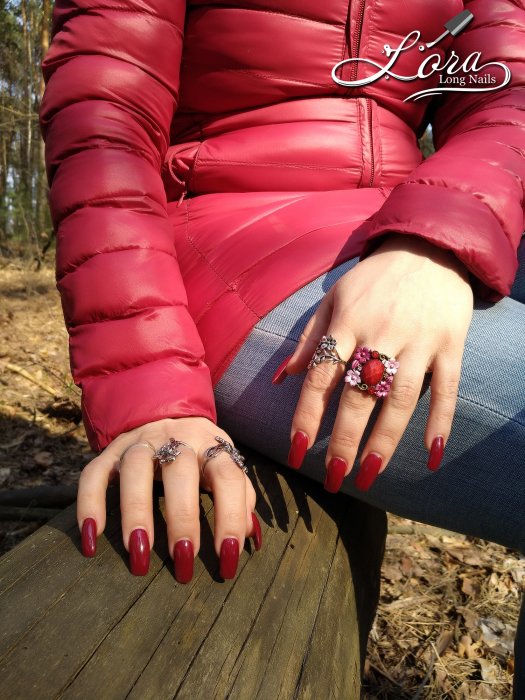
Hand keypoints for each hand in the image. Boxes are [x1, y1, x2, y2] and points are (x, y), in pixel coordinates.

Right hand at [77, 416, 260, 580]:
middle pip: (180, 471)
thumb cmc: (201, 453)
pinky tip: (92, 540)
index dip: (232, 515)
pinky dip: (90, 505)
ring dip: (137, 512)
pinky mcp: (108, 452)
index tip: (228, 556)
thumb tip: (251, 537)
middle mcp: (175, 438)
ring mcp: (139, 443)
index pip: (227, 476)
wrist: (163, 410)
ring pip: (135, 470)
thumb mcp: (224, 464)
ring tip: (138, 555)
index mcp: (211, 444)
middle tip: (183, 562)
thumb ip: (241, 496)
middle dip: (183, 518)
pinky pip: (93, 474)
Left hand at [277, 234, 473, 491]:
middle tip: (333, 479)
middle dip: (344, 441)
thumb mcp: (333, 298)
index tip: (297, 453)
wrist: (428, 248)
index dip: (307, 417)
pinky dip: (442, 421)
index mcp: (346, 323)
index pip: (321, 378)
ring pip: (401, 399)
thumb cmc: (373, 279)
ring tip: (369, 476)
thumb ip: (308, 339)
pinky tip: (432, 453)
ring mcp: (419, 341)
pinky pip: (447, 388)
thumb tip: (279, 379)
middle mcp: (381, 334)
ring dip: (385, 441)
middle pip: (359, 395)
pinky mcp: (450, 344)